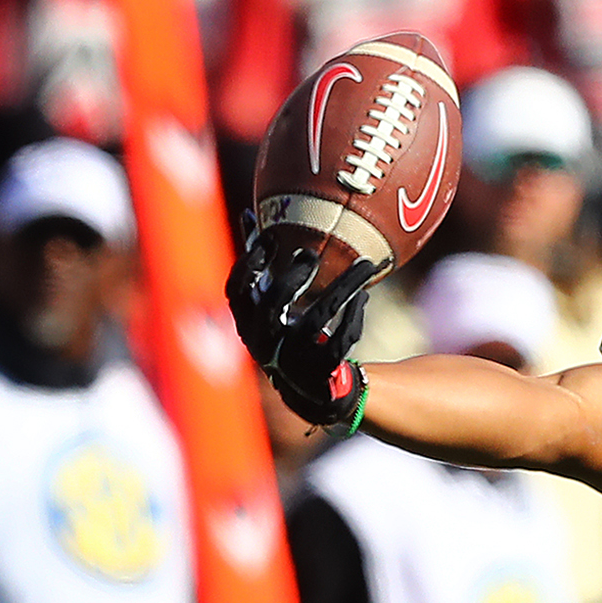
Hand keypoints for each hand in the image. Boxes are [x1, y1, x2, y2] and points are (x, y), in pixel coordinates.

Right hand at [224, 230, 378, 426]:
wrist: (308, 389)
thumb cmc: (286, 332)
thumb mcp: (269, 300)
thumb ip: (260, 262)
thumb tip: (249, 213)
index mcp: (246, 323)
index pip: (236, 291)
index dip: (249, 264)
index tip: (269, 238)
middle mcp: (264, 343)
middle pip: (274, 304)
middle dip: (292, 277)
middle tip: (310, 254)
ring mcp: (292, 360)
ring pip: (317, 320)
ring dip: (342, 287)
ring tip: (365, 265)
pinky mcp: (321, 373)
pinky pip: (340, 341)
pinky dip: (354, 316)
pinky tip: (365, 295)